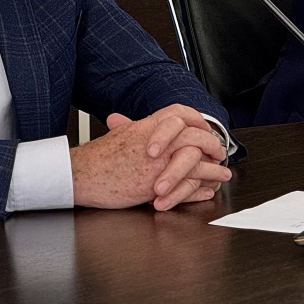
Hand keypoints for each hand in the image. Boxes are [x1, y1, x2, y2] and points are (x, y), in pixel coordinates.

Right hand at [70, 104, 231, 210]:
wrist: (81, 175)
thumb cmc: (97, 158)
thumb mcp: (118, 135)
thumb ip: (133, 129)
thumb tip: (134, 126)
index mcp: (148, 125)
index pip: (181, 113)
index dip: (197, 120)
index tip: (205, 129)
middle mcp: (156, 140)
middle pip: (195, 135)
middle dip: (212, 144)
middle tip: (219, 151)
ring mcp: (157, 162)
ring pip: (196, 160)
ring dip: (213, 168)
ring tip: (222, 173)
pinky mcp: (155, 183)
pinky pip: (186, 184)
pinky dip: (200, 188)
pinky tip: (207, 190)